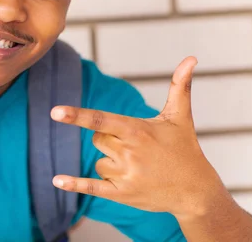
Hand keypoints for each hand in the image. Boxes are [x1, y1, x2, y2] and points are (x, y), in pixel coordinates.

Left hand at [50, 57, 224, 218]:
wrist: (196, 192)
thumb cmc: (185, 149)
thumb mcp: (180, 117)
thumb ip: (179, 87)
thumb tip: (191, 58)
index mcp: (137, 130)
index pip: (100, 120)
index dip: (76, 115)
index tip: (55, 111)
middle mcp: (129, 152)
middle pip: (97, 139)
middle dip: (110, 141)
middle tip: (137, 149)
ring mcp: (125, 174)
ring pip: (98, 161)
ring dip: (111, 163)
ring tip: (139, 168)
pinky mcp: (121, 193)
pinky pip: (91, 186)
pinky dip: (73, 184)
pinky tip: (56, 180)